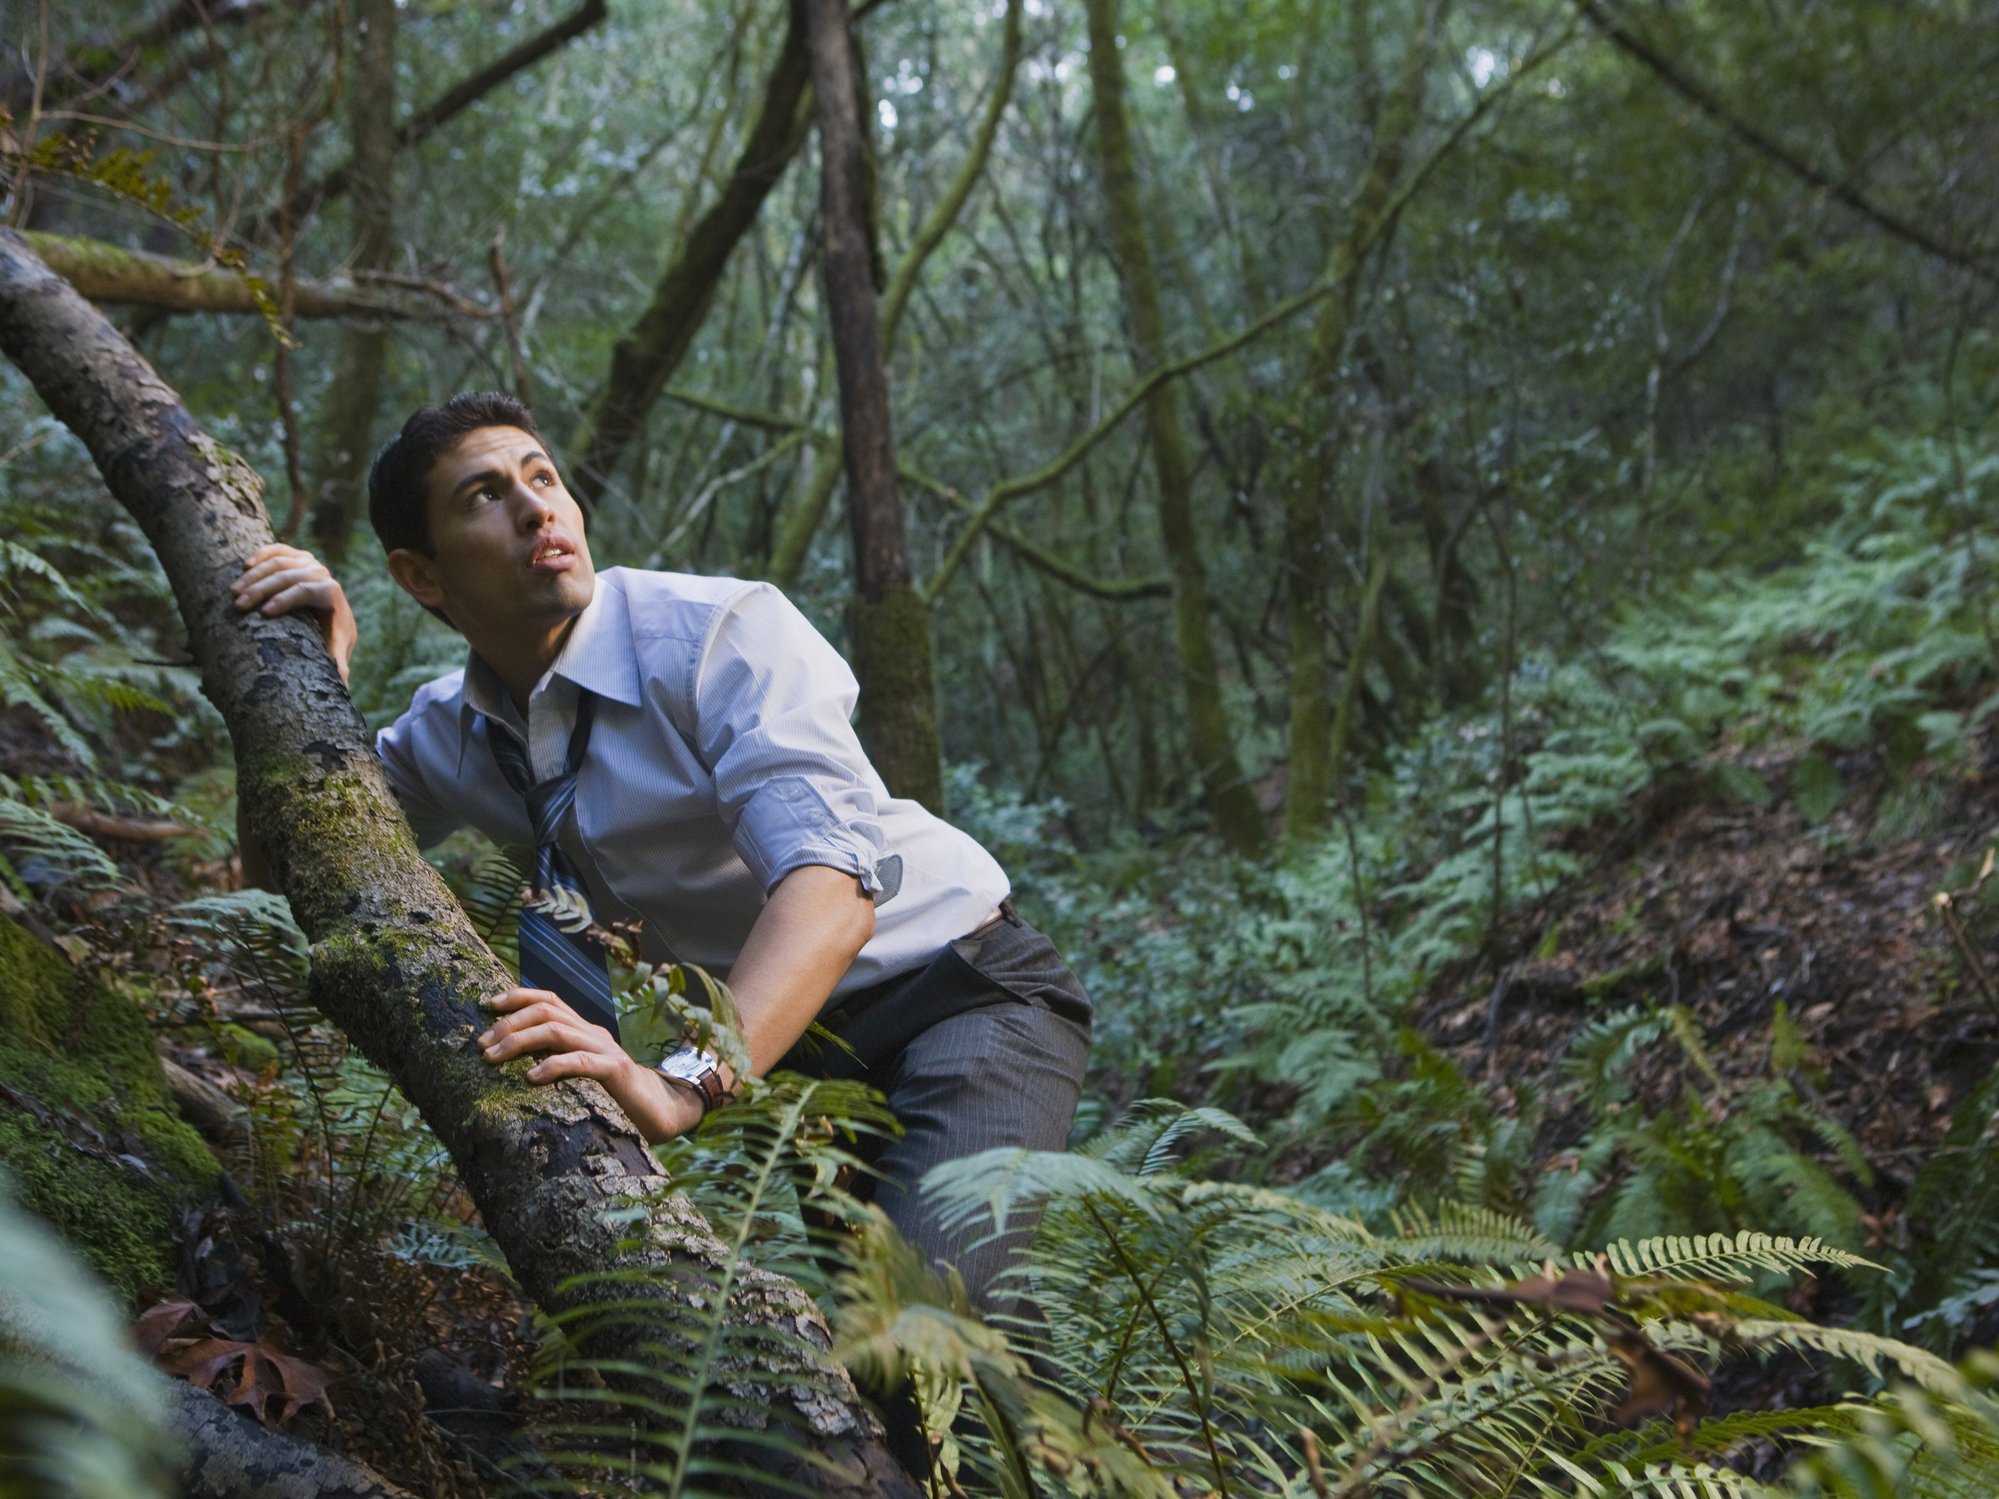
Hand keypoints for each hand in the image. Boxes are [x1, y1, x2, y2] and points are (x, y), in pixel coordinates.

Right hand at [233, 543, 357, 686]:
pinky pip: (277, 550)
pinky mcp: (297, 556)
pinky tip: (244, 566)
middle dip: (262, 590)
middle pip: (288, 576)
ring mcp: (309, 562)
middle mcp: (321, 573)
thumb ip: (338, 664)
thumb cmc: (331, 635)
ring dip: (254, 575)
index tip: (264, 612)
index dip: (286, 600)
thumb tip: (342, 684)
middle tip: (239, 605)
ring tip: (234, 592)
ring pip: (279, 562)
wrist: (335, 613)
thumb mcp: (335, 649)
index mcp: (331, 593)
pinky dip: (261, 555)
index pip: (306, 591)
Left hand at [476, 987, 701, 1141]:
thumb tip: (512, 1067)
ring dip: (518, 1041)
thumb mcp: (582, 1075)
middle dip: (508, 1023)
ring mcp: (605, 1050)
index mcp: (584, 1031)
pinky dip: (553, 1066)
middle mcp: (593, 1033)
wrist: (665, 1111)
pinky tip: (532, 1077)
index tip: (485, 1006)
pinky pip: (580, 1062)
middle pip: (546, 1010)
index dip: (517, 997)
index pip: (548, 1000)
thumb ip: (558, 1063)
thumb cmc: (616, 1098)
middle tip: (481, 1044)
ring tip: (492, 1057)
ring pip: (556, 1031)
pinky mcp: (615, 1072)